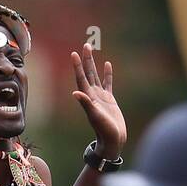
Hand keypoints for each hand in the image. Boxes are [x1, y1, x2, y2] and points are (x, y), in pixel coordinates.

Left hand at [71, 43, 125, 159]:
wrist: (113, 140)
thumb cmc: (103, 130)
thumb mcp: (95, 116)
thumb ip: (86, 103)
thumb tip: (76, 92)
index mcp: (88, 97)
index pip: (81, 78)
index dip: (77, 66)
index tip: (74, 54)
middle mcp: (93, 95)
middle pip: (87, 73)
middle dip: (86, 60)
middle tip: (86, 45)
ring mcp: (101, 97)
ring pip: (96, 76)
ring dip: (93, 63)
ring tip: (91, 50)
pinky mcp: (109, 99)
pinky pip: (107, 83)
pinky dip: (107, 74)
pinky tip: (107, 64)